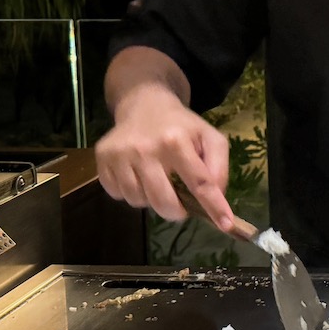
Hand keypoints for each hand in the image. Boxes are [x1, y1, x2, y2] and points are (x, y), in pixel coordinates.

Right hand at [95, 83, 239, 231]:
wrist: (144, 104)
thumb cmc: (181, 126)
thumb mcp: (209, 137)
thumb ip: (219, 165)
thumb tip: (217, 195)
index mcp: (176, 141)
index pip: (199, 182)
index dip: (213, 206)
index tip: (225, 225)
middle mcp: (145, 148)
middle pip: (163, 202)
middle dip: (177, 211)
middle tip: (181, 204)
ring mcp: (120, 155)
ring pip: (138, 201)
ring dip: (151, 200)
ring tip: (157, 181)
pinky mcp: (102, 159)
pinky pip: (118, 194)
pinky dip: (131, 193)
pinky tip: (138, 175)